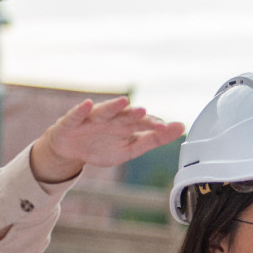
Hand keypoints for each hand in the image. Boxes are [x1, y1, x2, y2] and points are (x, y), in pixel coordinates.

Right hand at [29, 96, 184, 182]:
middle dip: (135, 114)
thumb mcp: (130, 148)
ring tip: (123, 101)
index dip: (153, 126)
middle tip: (145, 112)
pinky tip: (87, 104)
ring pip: (104, 111)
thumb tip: (181, 128)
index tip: (167, 128)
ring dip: (113, 106)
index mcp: (126, 125)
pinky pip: (77, 115)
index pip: (143, 124)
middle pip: (125, 116)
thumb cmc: (102, 146)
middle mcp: (111, 118)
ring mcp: (92, 119)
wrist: (71, 151)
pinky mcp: (72, 122)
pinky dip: (82, 110)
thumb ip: (154, 139)